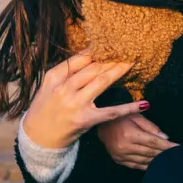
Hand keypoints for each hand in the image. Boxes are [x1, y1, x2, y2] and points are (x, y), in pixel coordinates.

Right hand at [20, 53, 143, 149]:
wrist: (37, 138)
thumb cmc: (45, 109)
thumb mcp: (48, 87)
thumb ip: (66, 72)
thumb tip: (90, 54)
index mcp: (54, 78)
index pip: (80, 58)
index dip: (97, 50)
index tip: (111, 43)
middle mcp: (64, 89)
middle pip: (93, 68)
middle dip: (112, 58)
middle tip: (128, 49)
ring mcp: (75, 104)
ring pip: (102, 81)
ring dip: (119, 70)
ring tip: (133, 62)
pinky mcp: (86, 120)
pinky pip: (111, 112)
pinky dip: (129, 108)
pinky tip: (144, 104)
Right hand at [98, 113, 172, 168]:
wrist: (101, 124)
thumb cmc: (121, 117)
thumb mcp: (136, 116)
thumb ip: (151, 127)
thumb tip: (166, 138)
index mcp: (130, 134)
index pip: (153, 142)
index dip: (167, 146)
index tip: (178, 147)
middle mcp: (125, 147)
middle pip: (150, 153)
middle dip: (164, 153)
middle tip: (176, 154)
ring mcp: (120, 155)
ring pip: (143, 161)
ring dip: (156, 160)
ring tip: (167, 159)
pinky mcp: (118, 160)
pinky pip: (135, 165)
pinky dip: (146, 165)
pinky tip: (154, 164)